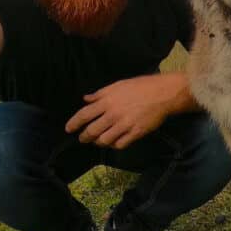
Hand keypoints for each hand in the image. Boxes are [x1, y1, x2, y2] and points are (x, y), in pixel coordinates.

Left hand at [65, 73, 191, 149]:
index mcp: (107, 101)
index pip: (84, 114)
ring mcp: (125, 124)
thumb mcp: (118, 85)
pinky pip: (120, 144)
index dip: (74, 123)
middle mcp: (114, 114)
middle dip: (84, 137)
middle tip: (82, 138)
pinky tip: (114, 142)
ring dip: (98, 142)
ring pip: (104, 140)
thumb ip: (100, 94)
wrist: (162, 93)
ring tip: (98, 141)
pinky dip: (114, 145)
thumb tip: (85, 99)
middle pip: (92, 131)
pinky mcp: (136, 133)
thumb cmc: (140, 86)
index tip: (68, 129)